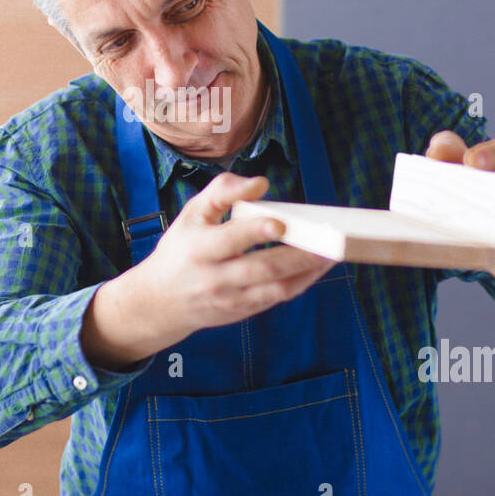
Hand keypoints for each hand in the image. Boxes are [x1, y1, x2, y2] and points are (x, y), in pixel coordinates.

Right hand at [132, 172, 337, 336]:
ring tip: (332, 254)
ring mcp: (231, 298)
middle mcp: (215, 277)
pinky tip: (318, 267)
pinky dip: (300, 283)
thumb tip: (260, 184)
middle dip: (297, 255)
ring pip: (276, 288)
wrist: (161, 301)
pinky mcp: (242, 311)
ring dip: (307, 271)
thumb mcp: (191, 214)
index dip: (255, 231)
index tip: (281, 222)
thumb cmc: (182, 248)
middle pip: (262, 267)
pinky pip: (277, 298)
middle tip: (327, 239)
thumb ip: (222, 192)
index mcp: (199, 248)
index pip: (230, 240)